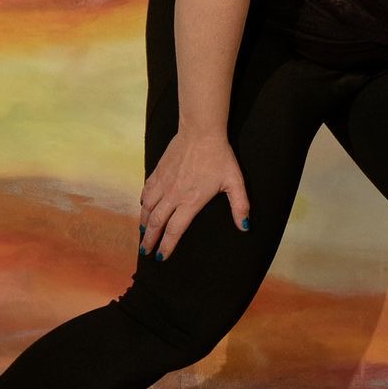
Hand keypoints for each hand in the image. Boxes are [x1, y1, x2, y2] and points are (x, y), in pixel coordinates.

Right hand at [140, 126, 250, 259]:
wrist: (201, 131)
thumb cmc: (219, 156)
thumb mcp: (235, 182)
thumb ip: (240, 205)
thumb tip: (244, 227)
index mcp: (190, 201)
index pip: (174, 230)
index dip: (167, 246)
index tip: (161, 257)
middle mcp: (173, 195)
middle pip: (156, 223)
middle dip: (150, 239)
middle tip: (145, 251)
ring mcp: (163, 183)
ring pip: (147, 208)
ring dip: (144, 222)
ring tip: (143, 233)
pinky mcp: (158, 171)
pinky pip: (146, 191)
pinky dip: (143, 202)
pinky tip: (143, 207)